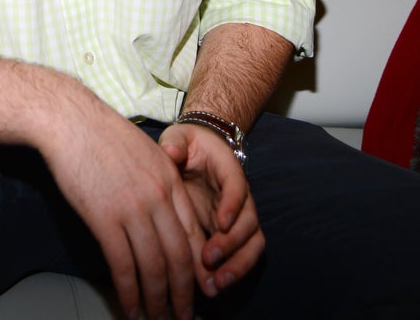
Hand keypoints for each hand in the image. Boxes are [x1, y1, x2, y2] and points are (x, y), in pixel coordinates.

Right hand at [40, 101, 215, 319]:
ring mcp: (132, 209)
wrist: (70, 120)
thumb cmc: (102, 133)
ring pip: (154, 268)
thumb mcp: (144, 150)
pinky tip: (130, 308)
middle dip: (184, 295)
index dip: (197, 268)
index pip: (193, 234)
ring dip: (158, 302)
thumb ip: (159, 180)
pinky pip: (123, 266)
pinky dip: (129, 293)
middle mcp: (158, 197)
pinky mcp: (104, 218)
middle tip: (183, 317)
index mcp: (170, 179)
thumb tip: (163, 212)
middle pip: (180, 258)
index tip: (198, 289)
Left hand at [159, 123, 264, 298]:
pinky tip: (212, 285)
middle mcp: (239, 196)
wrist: (197, 151)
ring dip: (238, 264)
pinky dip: (232, 271)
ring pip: (252, 244)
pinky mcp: (230, 233)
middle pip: (249, 221)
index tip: (221, 222)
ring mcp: (238, 216)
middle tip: (209, 258)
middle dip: (232, 243)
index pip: (237, 186)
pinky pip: (241, 255)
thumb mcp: (180, 137)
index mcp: (228, 169)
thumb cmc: (188, 144)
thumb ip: (176, 143)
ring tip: (216, 282)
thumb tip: (170, 151)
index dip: (232, 205)